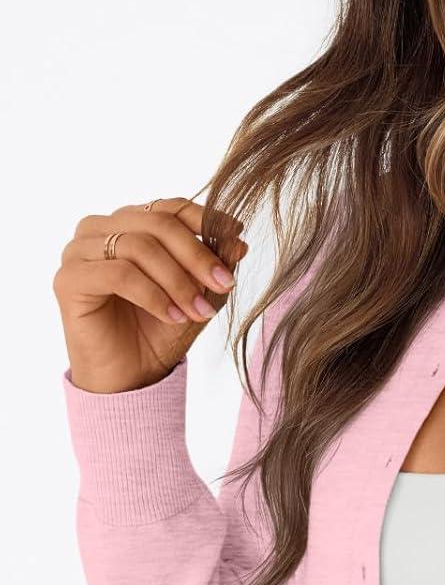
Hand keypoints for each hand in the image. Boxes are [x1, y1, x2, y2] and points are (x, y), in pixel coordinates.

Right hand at [53, 195, 247, 394]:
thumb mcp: (196, 295)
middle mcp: (99, 230)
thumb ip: (211, 266)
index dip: (204, 218)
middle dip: (197, 255)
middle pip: (156, 224)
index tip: (236, 236)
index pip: (168, 207)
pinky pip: (119, 274)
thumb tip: (236, 240)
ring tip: (199, 311)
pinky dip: (153, 295)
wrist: (131, 377)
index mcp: (128, 225)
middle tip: (224, 283)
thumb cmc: (158, 332)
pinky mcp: (69, 279)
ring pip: (139, 247)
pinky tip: (173, 316)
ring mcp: (79, 251)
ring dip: (178, 281)